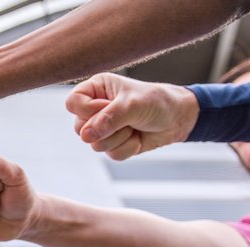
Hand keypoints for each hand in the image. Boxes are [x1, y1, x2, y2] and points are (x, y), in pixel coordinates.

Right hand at [67, 73, 198, 160]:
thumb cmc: (156, 102)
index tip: (108, 106)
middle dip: (108, 127)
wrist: (177, 118)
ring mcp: (103, 128)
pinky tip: (137, 137)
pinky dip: (128, 147)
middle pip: (80, 128)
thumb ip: (108, 119)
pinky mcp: (113, 143)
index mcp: (96, 89)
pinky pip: (111, 154)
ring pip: (95, 144)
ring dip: (120, 138)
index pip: (73, 103)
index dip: (87, 110)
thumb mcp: (132, 105)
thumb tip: (85, 136)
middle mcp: (95, 108)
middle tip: (127, 117)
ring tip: (134, 126)